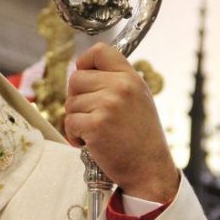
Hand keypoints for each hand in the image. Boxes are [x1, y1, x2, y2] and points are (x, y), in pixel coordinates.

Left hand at [63, 42, 179, 202]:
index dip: (84, 62)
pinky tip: (90, 143)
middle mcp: (120, 87)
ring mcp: (108, 105)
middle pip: (76, 78)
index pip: (100, 51)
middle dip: (76, 98)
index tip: (84, 76)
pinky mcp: (95, 125)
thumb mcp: (138, 99)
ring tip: (95, 132)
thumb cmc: (141, 137)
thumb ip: (115, 82)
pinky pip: (69, 122)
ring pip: (70, 103)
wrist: (149, 169)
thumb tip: (80, 71)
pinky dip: (74, 135)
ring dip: (76, 119)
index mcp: (131, 78)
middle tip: (90, 114)